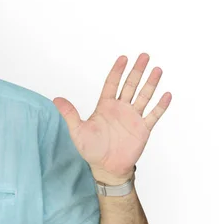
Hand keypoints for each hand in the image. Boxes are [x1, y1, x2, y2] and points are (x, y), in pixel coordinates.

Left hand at [52, 53, 171, 184]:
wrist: (106, 167)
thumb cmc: (90, 149)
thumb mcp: (77, 130)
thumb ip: (70, 114)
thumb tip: (56, 100)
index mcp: (105, 106)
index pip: (112, 84)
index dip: (117, 71)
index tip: (123, 58)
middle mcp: (120, 108)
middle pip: (130, 85)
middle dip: (137, 71)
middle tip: (144, 56)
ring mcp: (133, 117)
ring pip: (143, 97)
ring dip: (150, 84)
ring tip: (157, 70)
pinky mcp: (143, 129)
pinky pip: (153, 115)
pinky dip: (160, 105)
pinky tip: (166, 94)